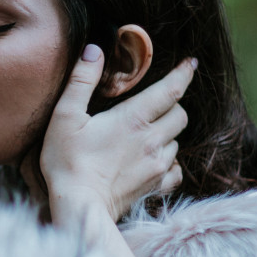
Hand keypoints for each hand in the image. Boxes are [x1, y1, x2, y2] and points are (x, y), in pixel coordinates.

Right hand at [39, 46, 195, 221]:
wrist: (79, 206)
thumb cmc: (67, 160)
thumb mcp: (65, 116)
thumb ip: (81, 80)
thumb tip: (95, 50)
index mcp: (134, 118)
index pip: (171, 89)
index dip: (184, 73)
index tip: (190, 63)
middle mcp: (153, 139)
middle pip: (180, 114)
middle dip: (172, 105)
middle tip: (156, 103)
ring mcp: (157, 165)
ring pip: (177, 140)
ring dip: (167, 133)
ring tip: (147, 133)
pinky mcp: (155, 186)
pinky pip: (176, 170)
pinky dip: (170, 162)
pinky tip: (154, 161)